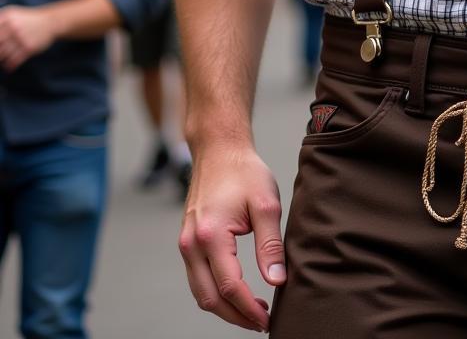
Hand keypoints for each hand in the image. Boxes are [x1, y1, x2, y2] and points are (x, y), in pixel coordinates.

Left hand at [0, 6, 57, 70]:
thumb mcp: (12, 13)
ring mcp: (21, 38)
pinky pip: (15, 60)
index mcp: (7, 18)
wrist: (50, 21)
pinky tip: (8, 66)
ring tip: (3, 59)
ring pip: (3, 54)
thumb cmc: (27, 18)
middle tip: (0, 52)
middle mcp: (14, 27)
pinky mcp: (29, 48)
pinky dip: (10, 65)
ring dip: (1, 59)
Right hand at [178, 145, 285, 332]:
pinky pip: (197, 278)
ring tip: (254, 311)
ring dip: (225, 308)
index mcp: (210, 236)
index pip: (230, 287)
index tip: (268, 319)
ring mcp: (185, 244)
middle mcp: (191, 244)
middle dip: (236, 316)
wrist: (219, 149)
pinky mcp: (187, 241)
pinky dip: (215, 292)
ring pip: (200, 292)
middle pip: (210, 299)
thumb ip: (270, 245)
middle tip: (262, 322)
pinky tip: (238, 292)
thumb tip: (277, 281)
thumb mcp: (266, 204)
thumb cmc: (244, 172)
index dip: (249, 309)